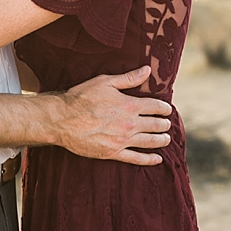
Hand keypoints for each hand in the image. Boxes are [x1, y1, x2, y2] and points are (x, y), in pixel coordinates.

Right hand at [55, 66, 171, 165]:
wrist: (62, 120)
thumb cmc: (82, 97)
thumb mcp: (105, 82)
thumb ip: (128, 78)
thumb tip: (148, 70)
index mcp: (129, 105)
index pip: (155, 106)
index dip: (164, 108)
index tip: (167, 109)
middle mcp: (129, 123)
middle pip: (155, 125)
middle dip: (164, 124)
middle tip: (168, 124)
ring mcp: (122, 140)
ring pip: (150, 142)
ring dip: (161, 140)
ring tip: (166, 139)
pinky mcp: (113, 153)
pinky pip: (136, 158)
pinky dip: (149, 159)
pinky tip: (157, 159)